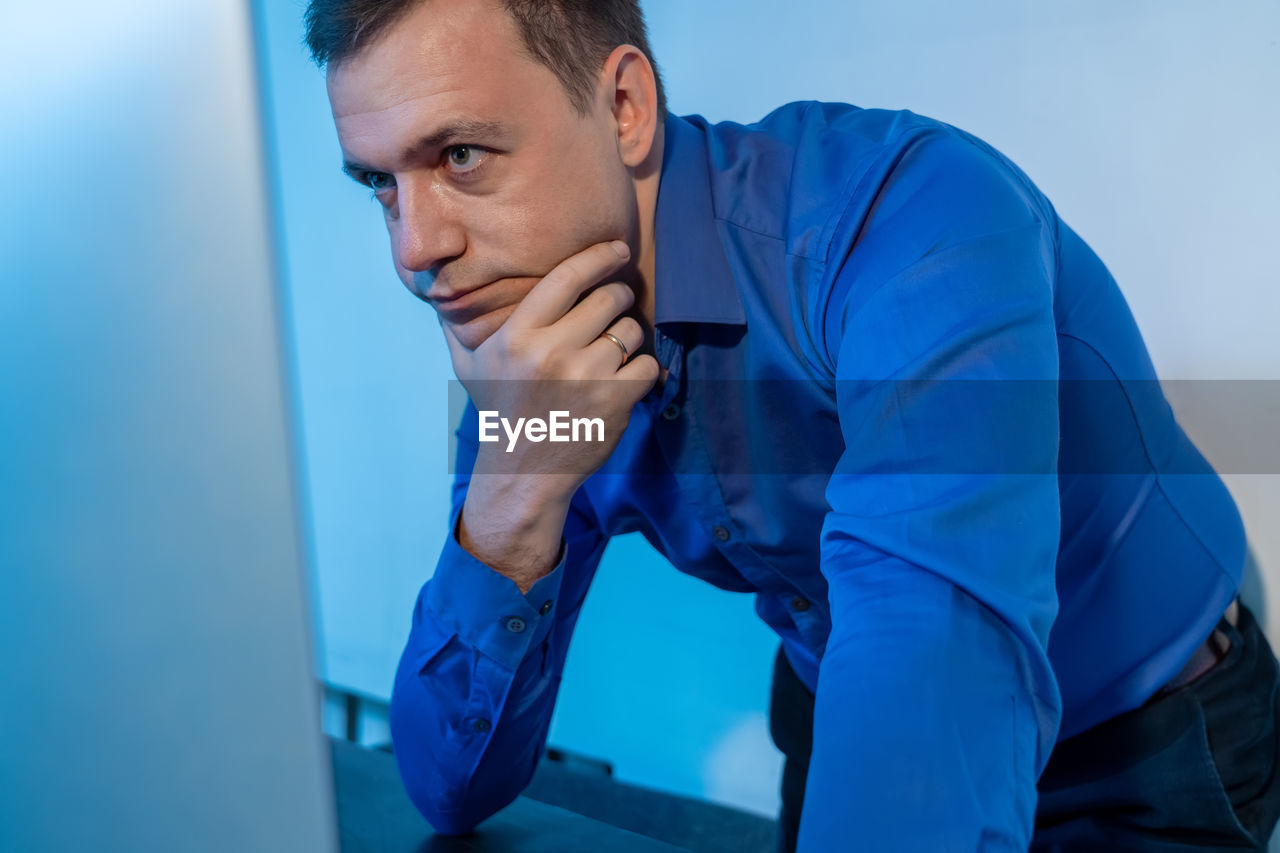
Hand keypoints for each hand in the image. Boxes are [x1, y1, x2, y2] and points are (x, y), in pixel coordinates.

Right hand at [441, 240, 659, 584]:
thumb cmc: (499, 412)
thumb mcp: (470, 366)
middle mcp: (551, 352)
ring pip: (631, 330)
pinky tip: (626, 378)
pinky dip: (642, 370)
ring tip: (614, 350)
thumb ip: (459, 325)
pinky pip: (646, 365)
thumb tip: (437, 287)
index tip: (617, 250)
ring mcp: (585, 377)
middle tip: (614, 308)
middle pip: (608, 298)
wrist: (522, 473)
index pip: (567, 277)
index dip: (599, 257)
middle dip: (618, 298)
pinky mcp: (613, 402)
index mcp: (518, 336)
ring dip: (629, 336)